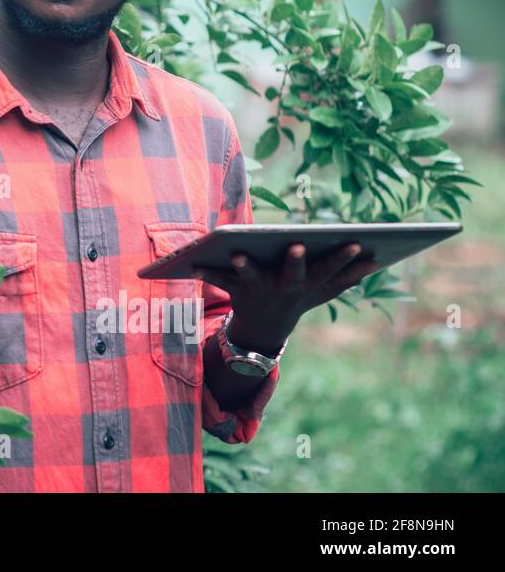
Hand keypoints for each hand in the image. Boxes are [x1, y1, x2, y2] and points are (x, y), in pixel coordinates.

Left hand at [194, 242, 384, 352]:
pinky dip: (206, 272)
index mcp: (309, 283)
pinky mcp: (237, 290)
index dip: (343, 256)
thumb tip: (377, 260)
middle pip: (292, 273)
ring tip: (236, 253)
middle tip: (296, 246)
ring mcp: (261, 290)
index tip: (358, 241)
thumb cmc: (297, 297)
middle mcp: (286, 287)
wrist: (264, 329)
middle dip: (295, 261)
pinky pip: (219, 279)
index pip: (330, 268)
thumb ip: (347, 276)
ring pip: (252, 276)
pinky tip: (193, 264)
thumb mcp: (323, 290)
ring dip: (245, 266)